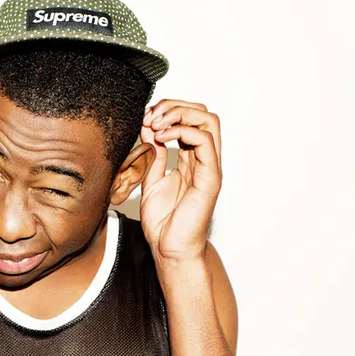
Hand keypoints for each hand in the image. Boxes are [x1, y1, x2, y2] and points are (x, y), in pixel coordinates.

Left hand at [139, 99, 222, 263]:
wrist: (169, 249)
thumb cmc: (163, 222)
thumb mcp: (150, 180)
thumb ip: (152, 155)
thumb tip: (148, 130)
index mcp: (191, 160)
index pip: (190, 120)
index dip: (169, 111)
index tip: (145, 117)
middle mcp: (203, 160)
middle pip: (202, 114)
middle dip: (175, 106)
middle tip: (151, 116)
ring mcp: (209, 167)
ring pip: (208, 121)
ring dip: (179, 114)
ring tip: (155, 124)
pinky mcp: (210, 178)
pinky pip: (204, 142)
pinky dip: (181, 132)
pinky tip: (161, 138)